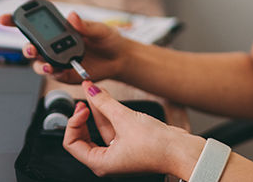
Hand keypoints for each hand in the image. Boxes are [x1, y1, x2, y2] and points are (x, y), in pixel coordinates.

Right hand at [0, 11, 128, 82]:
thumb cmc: (108, 40)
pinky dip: (53, 74)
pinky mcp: (65, 74)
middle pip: (32, 47)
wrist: (120, 59)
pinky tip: (57, 71)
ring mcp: (58, 61)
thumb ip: (85, 25)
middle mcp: (55, 46)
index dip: (16, 21)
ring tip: (47, 65)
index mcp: (60, 30)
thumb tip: (72, 16)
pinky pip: (54, 75)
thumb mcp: (100, 29)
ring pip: (39, 64)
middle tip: (31, 49)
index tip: (4, 18)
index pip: (35, 25)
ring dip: (38, 64)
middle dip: (27, 48)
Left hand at [64, 81, 202, 176]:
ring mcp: (118, 150)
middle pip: (84, 135)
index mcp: (100, 163)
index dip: (73, 122)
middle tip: (83, 97)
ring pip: (100, 126)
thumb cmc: (157, 147)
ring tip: (93, 88)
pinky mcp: (129, 141)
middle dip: (83, 115)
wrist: (181, 149)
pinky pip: (113, 125)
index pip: (72, 143)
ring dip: (97, 107)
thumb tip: (90, 91)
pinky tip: (105, 96)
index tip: (81, 107)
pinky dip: (109, 111)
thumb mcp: (125, 120)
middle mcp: (107, 159)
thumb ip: (104, 103)